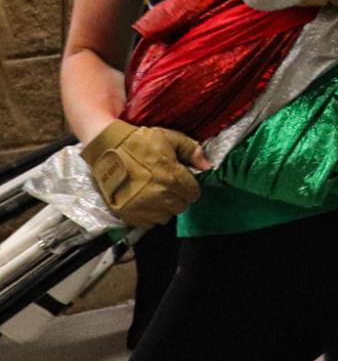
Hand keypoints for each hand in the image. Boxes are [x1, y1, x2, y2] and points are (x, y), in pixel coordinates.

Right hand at [84, 118, 206, 227]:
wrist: (106, 150)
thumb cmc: (140, 142)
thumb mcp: (170, 138)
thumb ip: (192, 150)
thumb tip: (207, 166)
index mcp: (171, 176)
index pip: (193, 193)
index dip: (190, 187)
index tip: (184, 182)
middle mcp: (159, 194)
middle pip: (181, 206)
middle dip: (179, 197)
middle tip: (169, 187)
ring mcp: (142, 206)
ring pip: (166, 216)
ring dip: (165, 207)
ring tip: (157, 194)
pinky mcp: (127, 214)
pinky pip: (148, 223)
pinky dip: (149, 215)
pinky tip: (145, 201)